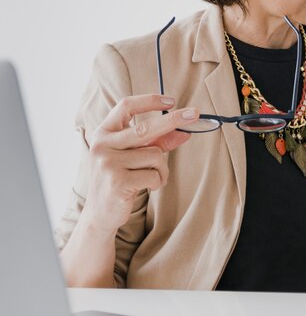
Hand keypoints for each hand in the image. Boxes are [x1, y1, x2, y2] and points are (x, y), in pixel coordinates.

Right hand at [83, 94, 197, 233]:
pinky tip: (146, 187)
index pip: (125, 106)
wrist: (100, 214)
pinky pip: (154, 175)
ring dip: (162, 168)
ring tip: (151, 178)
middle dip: (173, 120)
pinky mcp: (118, 181)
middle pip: (146, 128)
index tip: (170, 101)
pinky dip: (157, 181)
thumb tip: (184, 131)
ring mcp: (108, 163)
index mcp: (104, 133)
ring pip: (155, 155)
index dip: (149, 101)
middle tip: (194, 114)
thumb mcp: (135, 156)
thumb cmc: (120, 179)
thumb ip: (157, 142)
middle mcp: (102, 145)